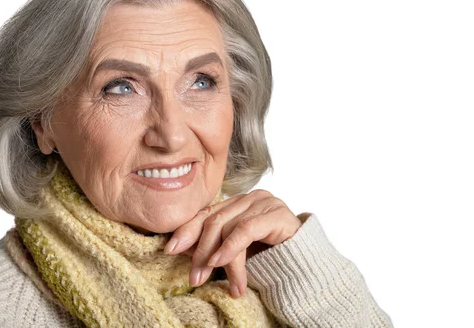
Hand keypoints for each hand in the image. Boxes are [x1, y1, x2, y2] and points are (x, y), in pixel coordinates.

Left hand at [164, 189, 302, 298]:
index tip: (169, 249)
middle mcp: (249, 198)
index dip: (186, 230)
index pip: (206, 213)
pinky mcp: (276, 213)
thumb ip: (214, 246)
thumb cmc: (270, 257)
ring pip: (227, 227)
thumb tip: (180, 250)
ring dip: (214, 256)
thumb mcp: (236, 251)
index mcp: (237, 203)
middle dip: (198, 250)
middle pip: (214, 220)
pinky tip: (221, 263)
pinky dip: (230, 248)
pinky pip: (246, 230)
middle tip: (192, 276)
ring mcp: (263, 202)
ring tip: (206, 278)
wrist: (307, 264)